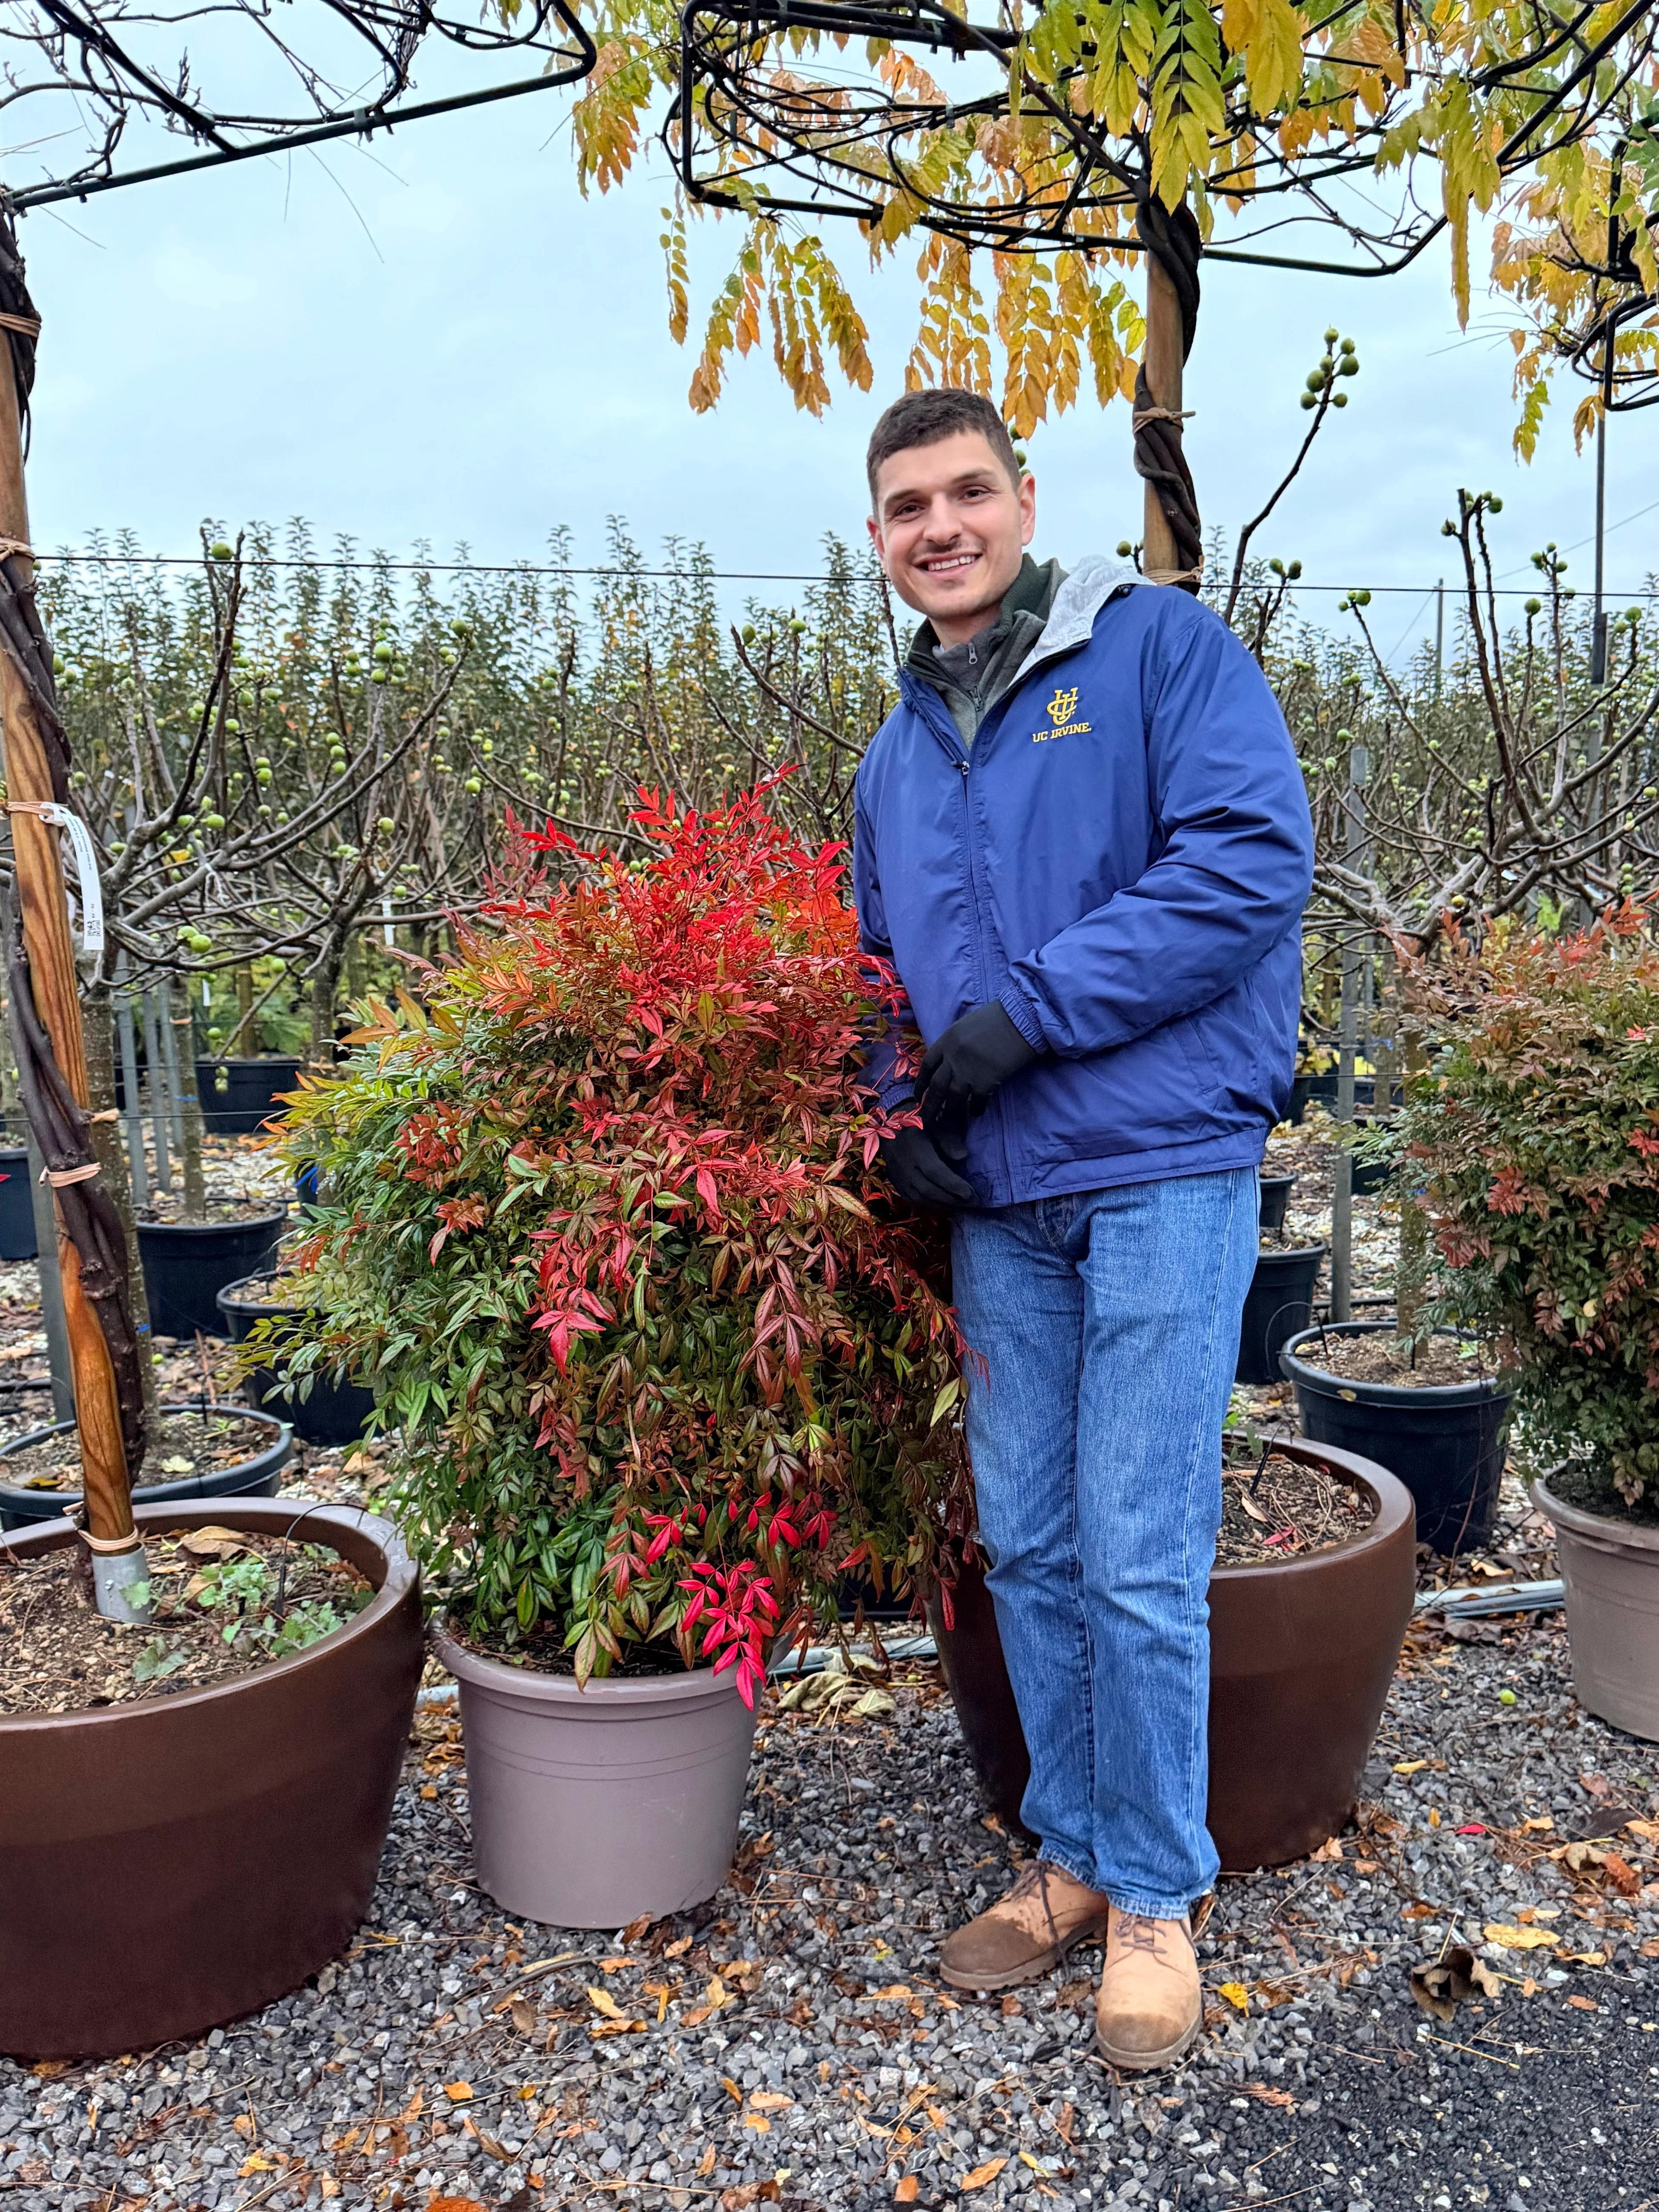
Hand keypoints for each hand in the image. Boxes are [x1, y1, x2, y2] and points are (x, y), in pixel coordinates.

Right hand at [878, 1122, 979, 1209]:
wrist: (890, 1131)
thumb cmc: (920, 1126)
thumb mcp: (937, 1126)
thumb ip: (949, 1140)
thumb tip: (962, 1157)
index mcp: (915, 1149)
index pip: (935, 1172)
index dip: (953, 1185)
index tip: (972, 1194)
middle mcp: (905, 1167)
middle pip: (929, 1190)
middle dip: (953, 1199)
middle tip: (973, 1203)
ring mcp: (899, 1179)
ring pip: (921, 1199)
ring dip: (944, 1205)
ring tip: (963, 1206)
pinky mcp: (897, 1186)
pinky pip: (913, 1201)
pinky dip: (931, 1205)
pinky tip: (946, 1205)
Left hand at [919, 1000, 1038, 1141]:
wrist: (1020, 1019)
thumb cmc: (997, 1017)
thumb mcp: (967, 1024)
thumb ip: (956, 1042)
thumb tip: (953, 1057)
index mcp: (947, 1040)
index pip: (927, 1065)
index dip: (920, 1082)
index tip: (917, 1094)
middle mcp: (952, 1058)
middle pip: (935, 1086)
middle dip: (929, 1105)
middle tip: (925, 1120)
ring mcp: (967, 1071)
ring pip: (952, 1098)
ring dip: (949, 1112)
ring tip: (948, 1122)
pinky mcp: (985, 1081)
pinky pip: (975, 1101)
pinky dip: (975, 1109)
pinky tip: (976, 1111)